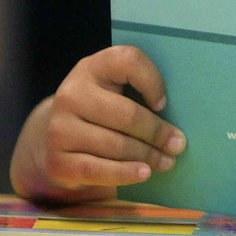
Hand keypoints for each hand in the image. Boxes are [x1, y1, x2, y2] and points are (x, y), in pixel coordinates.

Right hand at [10, 45, 185, 201]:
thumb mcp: (118, 89)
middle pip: (127, 114)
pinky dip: (125, 173)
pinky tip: (144, 173)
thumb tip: (174, 125)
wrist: (60, 136)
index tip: (164, 104)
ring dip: (147, 156)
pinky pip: (98, 169)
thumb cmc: (104, 109)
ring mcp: (60, 128)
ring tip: (167, 162)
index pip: (128, 61)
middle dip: (157, 132)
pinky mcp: (57, 161)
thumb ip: (141, 91)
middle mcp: (71, 94)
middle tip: (178, 145)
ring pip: (116, 145)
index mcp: (92, 68)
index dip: (152, 81)